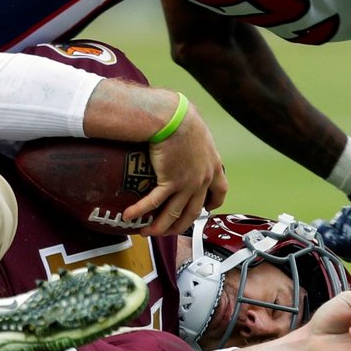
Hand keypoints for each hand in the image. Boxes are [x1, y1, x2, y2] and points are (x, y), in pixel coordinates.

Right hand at [124, 103, 227, 236]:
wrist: (173, 118)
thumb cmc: (182, 117)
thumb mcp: (197, 130)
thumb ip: (195, 141)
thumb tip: (184, 136)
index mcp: (212, 165)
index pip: (220, 191)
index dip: (213, 203)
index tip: (207, 209)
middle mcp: (202, 178)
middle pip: (194, 211)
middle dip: (180, 225)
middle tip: (169, 230)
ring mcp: (187, 183)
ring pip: (175, 213)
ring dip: (160, 226)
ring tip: (147, 232)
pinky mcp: (170, 181)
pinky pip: (155, 202)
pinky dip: (141, 211)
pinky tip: (130, 216)